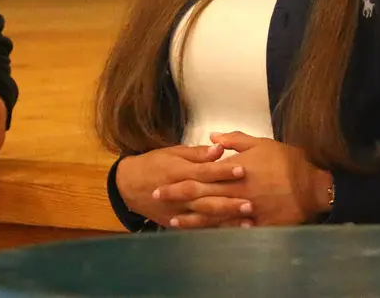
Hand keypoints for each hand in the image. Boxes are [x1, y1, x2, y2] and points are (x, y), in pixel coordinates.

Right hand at [114, 144, 252, 228]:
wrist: (128, 185)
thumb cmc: (153, 164)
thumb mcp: (172, 153)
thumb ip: (197, 153)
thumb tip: (219, 148)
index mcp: (179, 172)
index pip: (204, 171)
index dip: (223, 171)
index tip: (243, 170)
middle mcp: (179, 193)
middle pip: (206, 197)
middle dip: (229, 200)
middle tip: (251, 201)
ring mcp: (177, 210)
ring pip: (204, 215)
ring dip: (225, 218)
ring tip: (246, 220)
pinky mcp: (176, 222)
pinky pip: (197, 227)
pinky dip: (214, 230)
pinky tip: (231, 231)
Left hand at [161, 131, 330, 227]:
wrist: (313, 186)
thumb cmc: (287, 162)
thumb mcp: (261, 143)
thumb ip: (234, 140)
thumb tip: (212, 138)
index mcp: (234, 170)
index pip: (200, 175)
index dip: (179, 180)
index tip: (161, 182)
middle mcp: (235, 191)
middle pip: (200, 196)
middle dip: (177, 198)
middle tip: (157, 199)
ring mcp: (245, 210)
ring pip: (212, 216)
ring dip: (191, 220)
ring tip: (173, 222)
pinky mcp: (256, 224)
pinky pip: (232, 230)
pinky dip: (217, 233)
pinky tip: (204, 237)